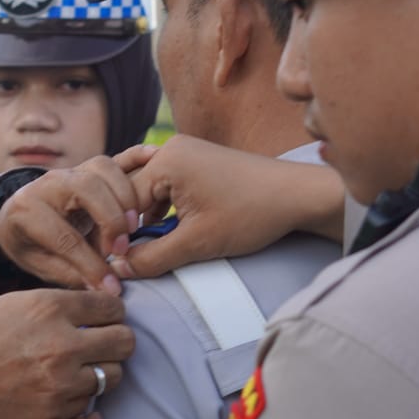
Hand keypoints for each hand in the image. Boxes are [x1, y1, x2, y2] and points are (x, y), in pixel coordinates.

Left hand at [0, 147, 157, 293]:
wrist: (17, 215)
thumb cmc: (29, 243)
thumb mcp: (39, 264)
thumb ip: (69, 274)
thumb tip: (103, 289)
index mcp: (27, 210)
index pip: (63, 237)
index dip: (90, 264)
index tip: (110, 287)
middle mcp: (47, 184)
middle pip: (86, 189)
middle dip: (110, 220)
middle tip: (122, 249)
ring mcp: (70, 171)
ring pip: (102, 169)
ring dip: (125, 196)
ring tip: (134, 227)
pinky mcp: (89, 168)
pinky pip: (115, 158)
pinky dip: (136, 157)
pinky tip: (154, 158)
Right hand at [0, 290, 132, 418]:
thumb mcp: (15, 304)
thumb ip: (59, 305)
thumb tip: (99, 307)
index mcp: (49, 308)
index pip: (112, 307)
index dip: (111, 313)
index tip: (104, 319)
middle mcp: (61, 343)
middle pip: (125, 341)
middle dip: (115, 340)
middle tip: (100, 344)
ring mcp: (61, 380)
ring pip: (115, 374)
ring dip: (102, 370)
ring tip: (80, 367)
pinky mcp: (57, 410)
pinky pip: (90, 400)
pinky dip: (80, 394)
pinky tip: (58, 387)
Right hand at [113, 135, 345, 278]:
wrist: (301, 196)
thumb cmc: (252, 215)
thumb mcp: (197, 243)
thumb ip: (152, 258)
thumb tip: (118, 270)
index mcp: (166, 160)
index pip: (122, 201)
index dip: (118, 235)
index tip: (118, 263)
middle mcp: (170, 148)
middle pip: (132, 194)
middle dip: (131, 226)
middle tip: (132, 259)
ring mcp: (185, 152)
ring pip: (149, 192)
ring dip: (148, 220)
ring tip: (155, 247)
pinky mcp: (198, 160)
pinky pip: (166, 186)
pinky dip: (164, 210)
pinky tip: (172, 231)